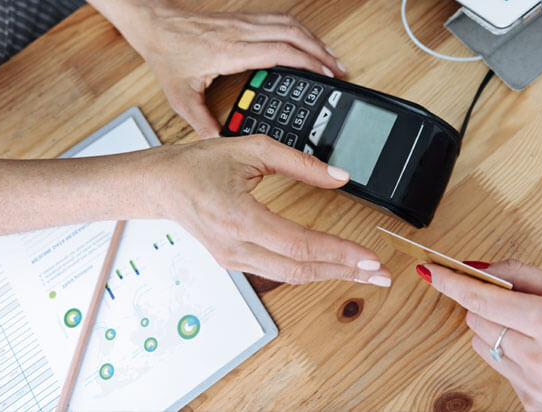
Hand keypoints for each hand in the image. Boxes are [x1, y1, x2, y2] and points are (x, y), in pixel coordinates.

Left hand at [90, 0, 345, 137]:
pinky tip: (308, 43)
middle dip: (321, 53)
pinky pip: (280, 20)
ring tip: (331, 58)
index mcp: (230, 51)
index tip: (325, 76)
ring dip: (314, 40)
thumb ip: (202, 123)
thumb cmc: (167, 54)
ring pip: (290, 24)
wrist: (154, 24)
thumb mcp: (181, 96)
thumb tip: (220, 143)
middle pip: (294, 36)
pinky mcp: (243, 19)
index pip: (280, 51)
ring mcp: (244, 22)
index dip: (308, 62)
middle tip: (338, 72)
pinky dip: (300, 32)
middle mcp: (241, 32)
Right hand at [150, 135, 390, 285]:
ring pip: (291, 276)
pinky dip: (308, 269)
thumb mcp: (253, 149)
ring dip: (330, 274)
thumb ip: (301, 163)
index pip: (300, 244)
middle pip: (301, 269)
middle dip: (345, 272)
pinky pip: (278, 272)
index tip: (369, 257)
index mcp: (240, 217)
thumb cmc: (198, 165)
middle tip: (379, 274)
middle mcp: (236, 245)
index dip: (339, 252)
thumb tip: (339, 176)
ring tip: (362, 272)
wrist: (161, 185)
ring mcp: (233, 258)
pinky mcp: (234, 261)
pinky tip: (329, 265)